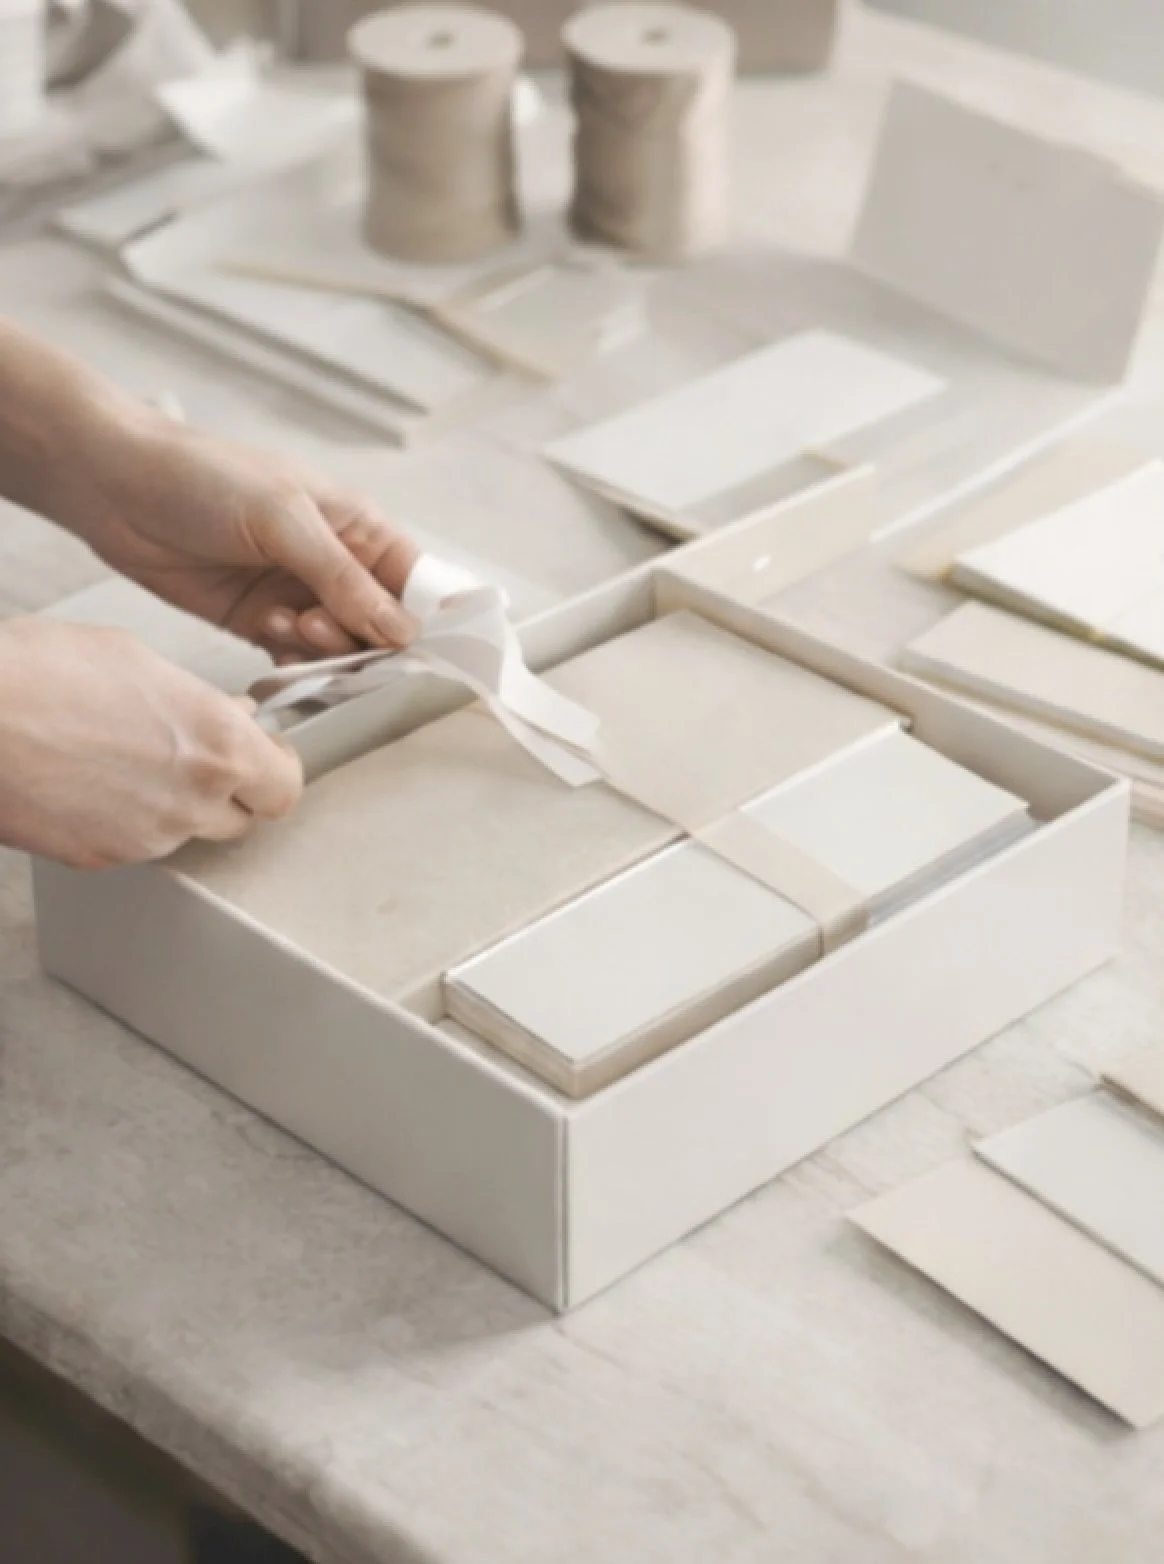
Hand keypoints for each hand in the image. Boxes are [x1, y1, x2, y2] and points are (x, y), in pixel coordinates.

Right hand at [0, 618, 302, 868]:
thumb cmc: (37, 673)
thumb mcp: (139, 661)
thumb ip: (200, 702)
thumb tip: (227, 717)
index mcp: (218, 746)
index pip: (285, 787)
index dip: (276, 770)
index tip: (268, 755)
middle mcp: (193, 801)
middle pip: (242, 817)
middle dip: (229, 789)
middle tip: (196, 755)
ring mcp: (147, 837)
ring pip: (187, 830)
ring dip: (176, 803)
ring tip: (125, 757)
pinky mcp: (101, 858)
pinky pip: (136, 842)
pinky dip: (126, 818)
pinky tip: (92, 779)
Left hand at [77, 418, 420, 663]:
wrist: (113, 487)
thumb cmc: (202, 478)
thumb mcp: (284, 520)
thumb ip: (345, 580)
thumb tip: (403, 631)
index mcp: (358, 525)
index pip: (417, 583)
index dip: (424, 620)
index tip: (415, 652)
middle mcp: (335, 563)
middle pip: (382, 627)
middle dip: (361, 639)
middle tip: (318, 626)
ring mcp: (297, 594)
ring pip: (339, 648)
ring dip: (319, 648)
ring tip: (279, 621)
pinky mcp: (259, 622)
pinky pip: (296, 658)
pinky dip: (290, 661)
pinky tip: (265, 633)